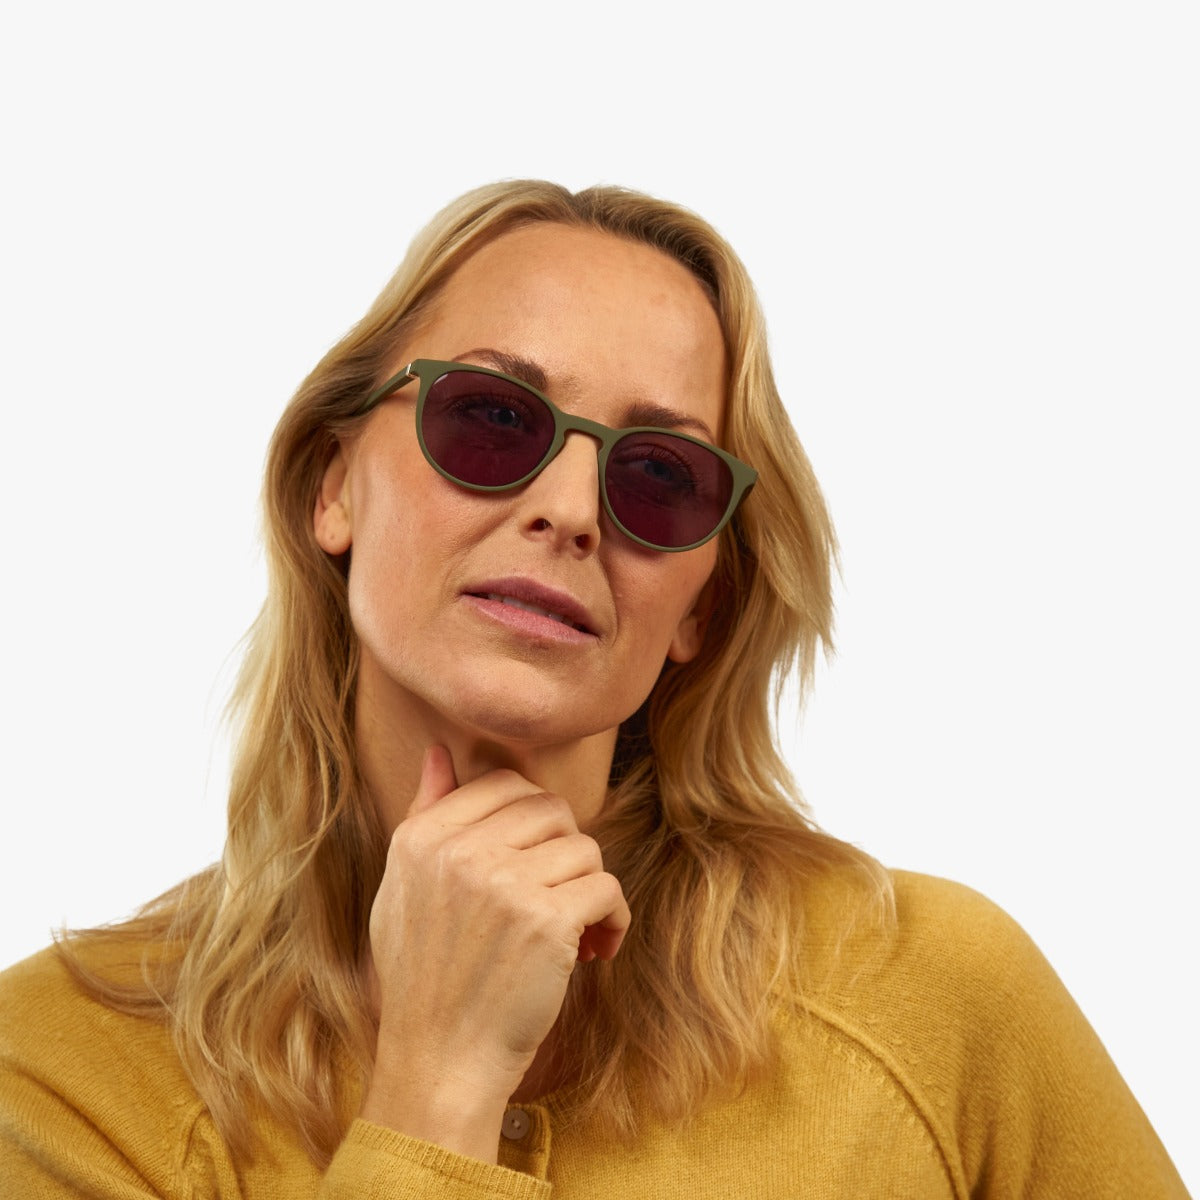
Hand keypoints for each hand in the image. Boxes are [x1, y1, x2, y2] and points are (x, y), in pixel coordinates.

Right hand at [360, 745, 629, 1159]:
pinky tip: (594, 951)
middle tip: (556, 897)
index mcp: (422, 837)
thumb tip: (440, 749)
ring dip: (588, 890)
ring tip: (573, 933)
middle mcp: (459, 851)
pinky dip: (612, 921)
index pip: (504, 783)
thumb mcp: (402, 888)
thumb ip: (424, 812)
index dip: (533, 823)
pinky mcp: (547, 920)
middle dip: (564, 852)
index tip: (534, 865)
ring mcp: (504, 883)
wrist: (439, 1062)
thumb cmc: (424, 978)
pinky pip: (608, 888)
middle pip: (552, 809)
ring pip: (584, 848)